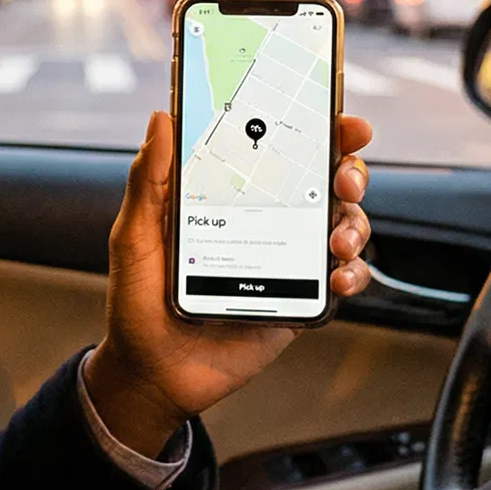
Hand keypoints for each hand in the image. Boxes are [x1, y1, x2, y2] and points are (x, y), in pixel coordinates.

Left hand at [81, 110, 372, 456]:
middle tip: (343, 177)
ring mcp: (286, 258)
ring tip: (338, 238)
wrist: (152, 370)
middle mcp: (265, 219)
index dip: (315, 128)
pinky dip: (353, 273)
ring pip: (343, 225)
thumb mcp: (135, 235)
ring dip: (355, 222)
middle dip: (349, 169)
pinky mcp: (298, 299)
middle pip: (323, 181)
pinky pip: (342, 279)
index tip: (340, 119)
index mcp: (229, 194)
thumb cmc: (138, 299)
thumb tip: (161, 119)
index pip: (278, 149)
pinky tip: (339, 276)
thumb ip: (148, 181)